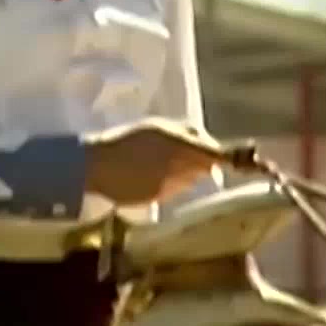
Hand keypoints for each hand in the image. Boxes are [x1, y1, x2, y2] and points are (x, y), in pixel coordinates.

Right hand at [82, 119, 224, 204]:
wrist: (95, 164)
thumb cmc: (125, 141)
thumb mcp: (156, 127)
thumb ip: (187, 134)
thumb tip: (212, 146)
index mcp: (179, 143)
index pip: (215, 155)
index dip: (226, 157)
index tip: (230, 158)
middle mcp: (179, 166)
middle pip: (205, 169)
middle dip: (200, 164)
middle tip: (181, 157)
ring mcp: (169, 184)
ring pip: (190, 180)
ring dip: (183, 175)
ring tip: (159, 166)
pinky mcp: (159, 198)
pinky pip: (173, 190)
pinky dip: (168, 185)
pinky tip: (148, 177)